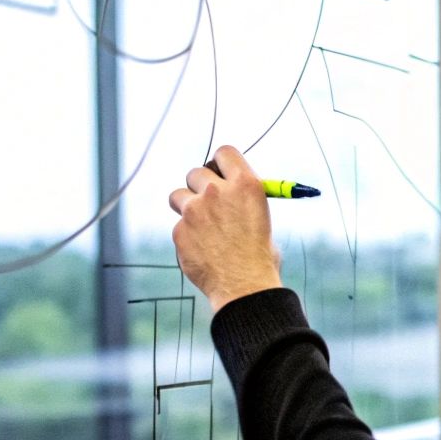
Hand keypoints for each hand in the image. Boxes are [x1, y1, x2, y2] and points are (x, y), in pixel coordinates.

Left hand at [168, 145, 282, 311]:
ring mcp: (195, 210)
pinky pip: (178, 226)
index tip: (219, 173)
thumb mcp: (262, 217)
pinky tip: (201, 250)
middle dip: (200, 186)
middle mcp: (218, 192)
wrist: (245, 287)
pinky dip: (186, 235)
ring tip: (200, 226)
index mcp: (246, 184)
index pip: (224, 153)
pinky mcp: (180, 230)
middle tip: (207, 203)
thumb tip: (230, 194)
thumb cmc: (260, 256)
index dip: (220, 163)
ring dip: (186, 206)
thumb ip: (242, 200)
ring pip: (178, 195)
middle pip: (196, 172)